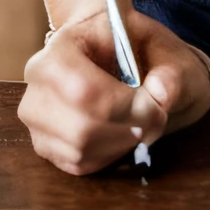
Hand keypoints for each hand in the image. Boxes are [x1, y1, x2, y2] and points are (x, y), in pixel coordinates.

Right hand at [19, 7, 209, 174]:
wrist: (123, 57)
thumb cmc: (142, 49)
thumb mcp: (167, 49)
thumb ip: (172, 70)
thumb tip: (162, 94)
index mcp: (63, 45)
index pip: (83, 90)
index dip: (124, 107)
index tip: (156, 107)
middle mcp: (38, 82)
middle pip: (80, 127)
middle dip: (127, 129)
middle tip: (155, 118)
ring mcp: (36, 117)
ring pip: (79, 150)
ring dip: (121, 144)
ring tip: (140, 123)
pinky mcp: (44, 144)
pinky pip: (77, 164)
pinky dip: (109, 155)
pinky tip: (123, 134)